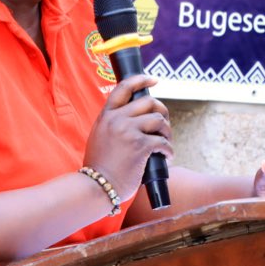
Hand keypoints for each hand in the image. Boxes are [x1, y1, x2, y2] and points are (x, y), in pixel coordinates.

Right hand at [83, 74, 172, 200]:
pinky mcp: (140, 146)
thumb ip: (113, 124)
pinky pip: (163, 142)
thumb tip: (136, 118)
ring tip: (166, 143)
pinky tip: (166, 157)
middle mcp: (117, 119)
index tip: (154, 79)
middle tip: (164, 123)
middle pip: (149, 102)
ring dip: (167, 132)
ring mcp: (129, 131)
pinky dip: (169, 150)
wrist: (96, 186)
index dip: (141, 79)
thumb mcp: (99, 136)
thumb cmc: (99, 166)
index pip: (124, 88)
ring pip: (159, 120)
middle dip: (162, 111)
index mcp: (106, 115)